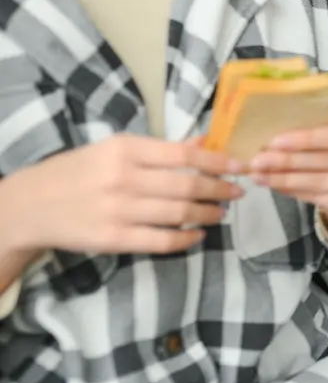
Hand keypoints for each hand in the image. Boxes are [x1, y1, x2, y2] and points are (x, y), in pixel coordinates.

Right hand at [0, 135, 240, 255]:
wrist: (31, 205)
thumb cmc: (80, 171)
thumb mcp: (116, 149)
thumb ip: (163, 149)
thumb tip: (207, 142)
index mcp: (126, 149)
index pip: (184, 155)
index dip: (218, 162)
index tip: (241, 166)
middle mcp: (124, 178)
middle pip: (188, 185)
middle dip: (220, 189)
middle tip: (238, 192)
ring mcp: (119, 211)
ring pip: (180, 213)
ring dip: (209, 213)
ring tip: (222, 211)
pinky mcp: (114, 239)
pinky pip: (163, 241)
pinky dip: (187, 238)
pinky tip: (199, 233)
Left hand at [248, 120, 327, 233]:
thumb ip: (310, 133)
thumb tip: (268, 139)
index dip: (305, 139)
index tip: (274, 141)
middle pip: (325, 160)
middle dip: (288, 161)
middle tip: (257, 161)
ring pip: (318, 182)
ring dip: (284, 179)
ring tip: (258, 175)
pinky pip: (316, 197)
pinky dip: (291, 191)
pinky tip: (274, 185)